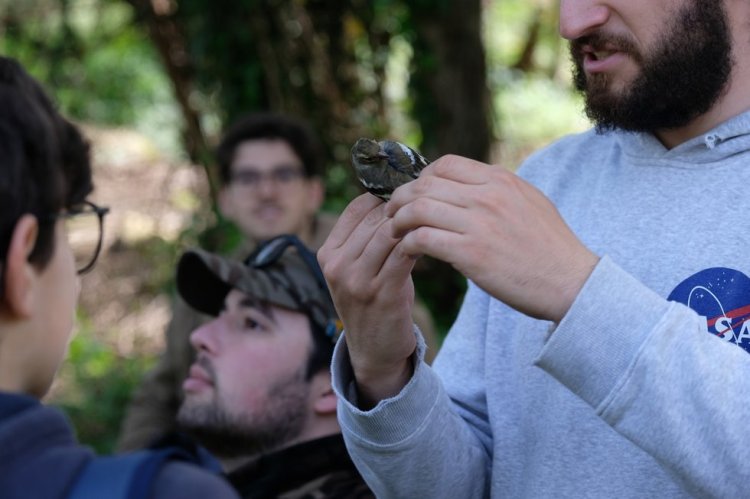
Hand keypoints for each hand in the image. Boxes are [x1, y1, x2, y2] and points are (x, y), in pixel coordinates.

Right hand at [318, 194, 417, 404]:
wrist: (374, 351)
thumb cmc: (374, 301)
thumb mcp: (359, 268)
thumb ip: (368, 237)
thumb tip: (397, 196)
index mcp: (327, 253)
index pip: (356, 208)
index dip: (384, 196)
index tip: (409, 194)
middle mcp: (337, 265)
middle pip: (374, 218)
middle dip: (403, 208)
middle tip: (430, 202)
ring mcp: (356, 280)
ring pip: (389, 233)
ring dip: (413, 224)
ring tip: (433, 219)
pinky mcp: (381, 293)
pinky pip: (403, 254)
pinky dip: (420, 242)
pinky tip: (434, 240)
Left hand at [387, 155, 598, 322]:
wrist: (571, 282)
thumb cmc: (551, 247)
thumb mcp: (529, 202)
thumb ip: (498, 191)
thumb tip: (468, 187)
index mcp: (500, 180)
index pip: (446, 164)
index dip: (422, 177)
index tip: (414, 194)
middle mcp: (488, 196)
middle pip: (425, 185)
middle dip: (400, 198)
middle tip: (391, 213)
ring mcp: (479, 223)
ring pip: (418, 209)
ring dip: (398, 220)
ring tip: (393, 232)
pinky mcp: (471, 253)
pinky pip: (423, 238)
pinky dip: (407, 243)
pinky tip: (407, 250)